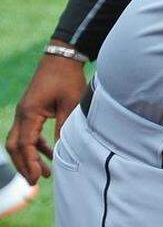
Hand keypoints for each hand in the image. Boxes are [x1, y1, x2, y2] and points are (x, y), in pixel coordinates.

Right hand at [5, 46, 87, 183]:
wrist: (62, 58)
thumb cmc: (67, 78)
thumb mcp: (70, 104)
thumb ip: (65, 126)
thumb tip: (64, 149)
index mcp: (29, 112)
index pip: (25, 144)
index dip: (30, 163)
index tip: (36, 178)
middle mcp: (22, 114)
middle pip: (15, 146)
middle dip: (23, 165)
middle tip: (34, 181)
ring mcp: (26, 112)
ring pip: (21, 141)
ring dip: (31, 157)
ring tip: (45, 174)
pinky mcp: (32, 110)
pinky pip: (30, 133)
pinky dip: (38, 146)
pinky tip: (52, 154)